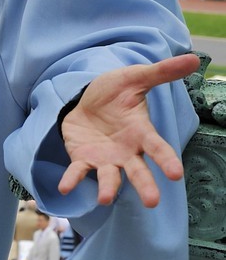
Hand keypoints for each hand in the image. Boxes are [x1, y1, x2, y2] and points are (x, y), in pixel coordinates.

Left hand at [58, 53, 198, 207]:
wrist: (85, 99)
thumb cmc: (115, 92)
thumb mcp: (135, 78)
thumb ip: (162, 72)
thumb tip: (194, 58)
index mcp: (141, 132)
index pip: (158, 147)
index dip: (167, 160)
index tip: (176, 174)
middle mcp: (127, 151)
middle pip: (138, 171)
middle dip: (145, 185)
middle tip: (152, 202)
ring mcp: (105, 158)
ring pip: (109, 177)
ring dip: (107, 188)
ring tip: (104, 199)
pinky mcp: (83, 159)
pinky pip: (78, 171)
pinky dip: (72, 180)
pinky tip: (65, 188)